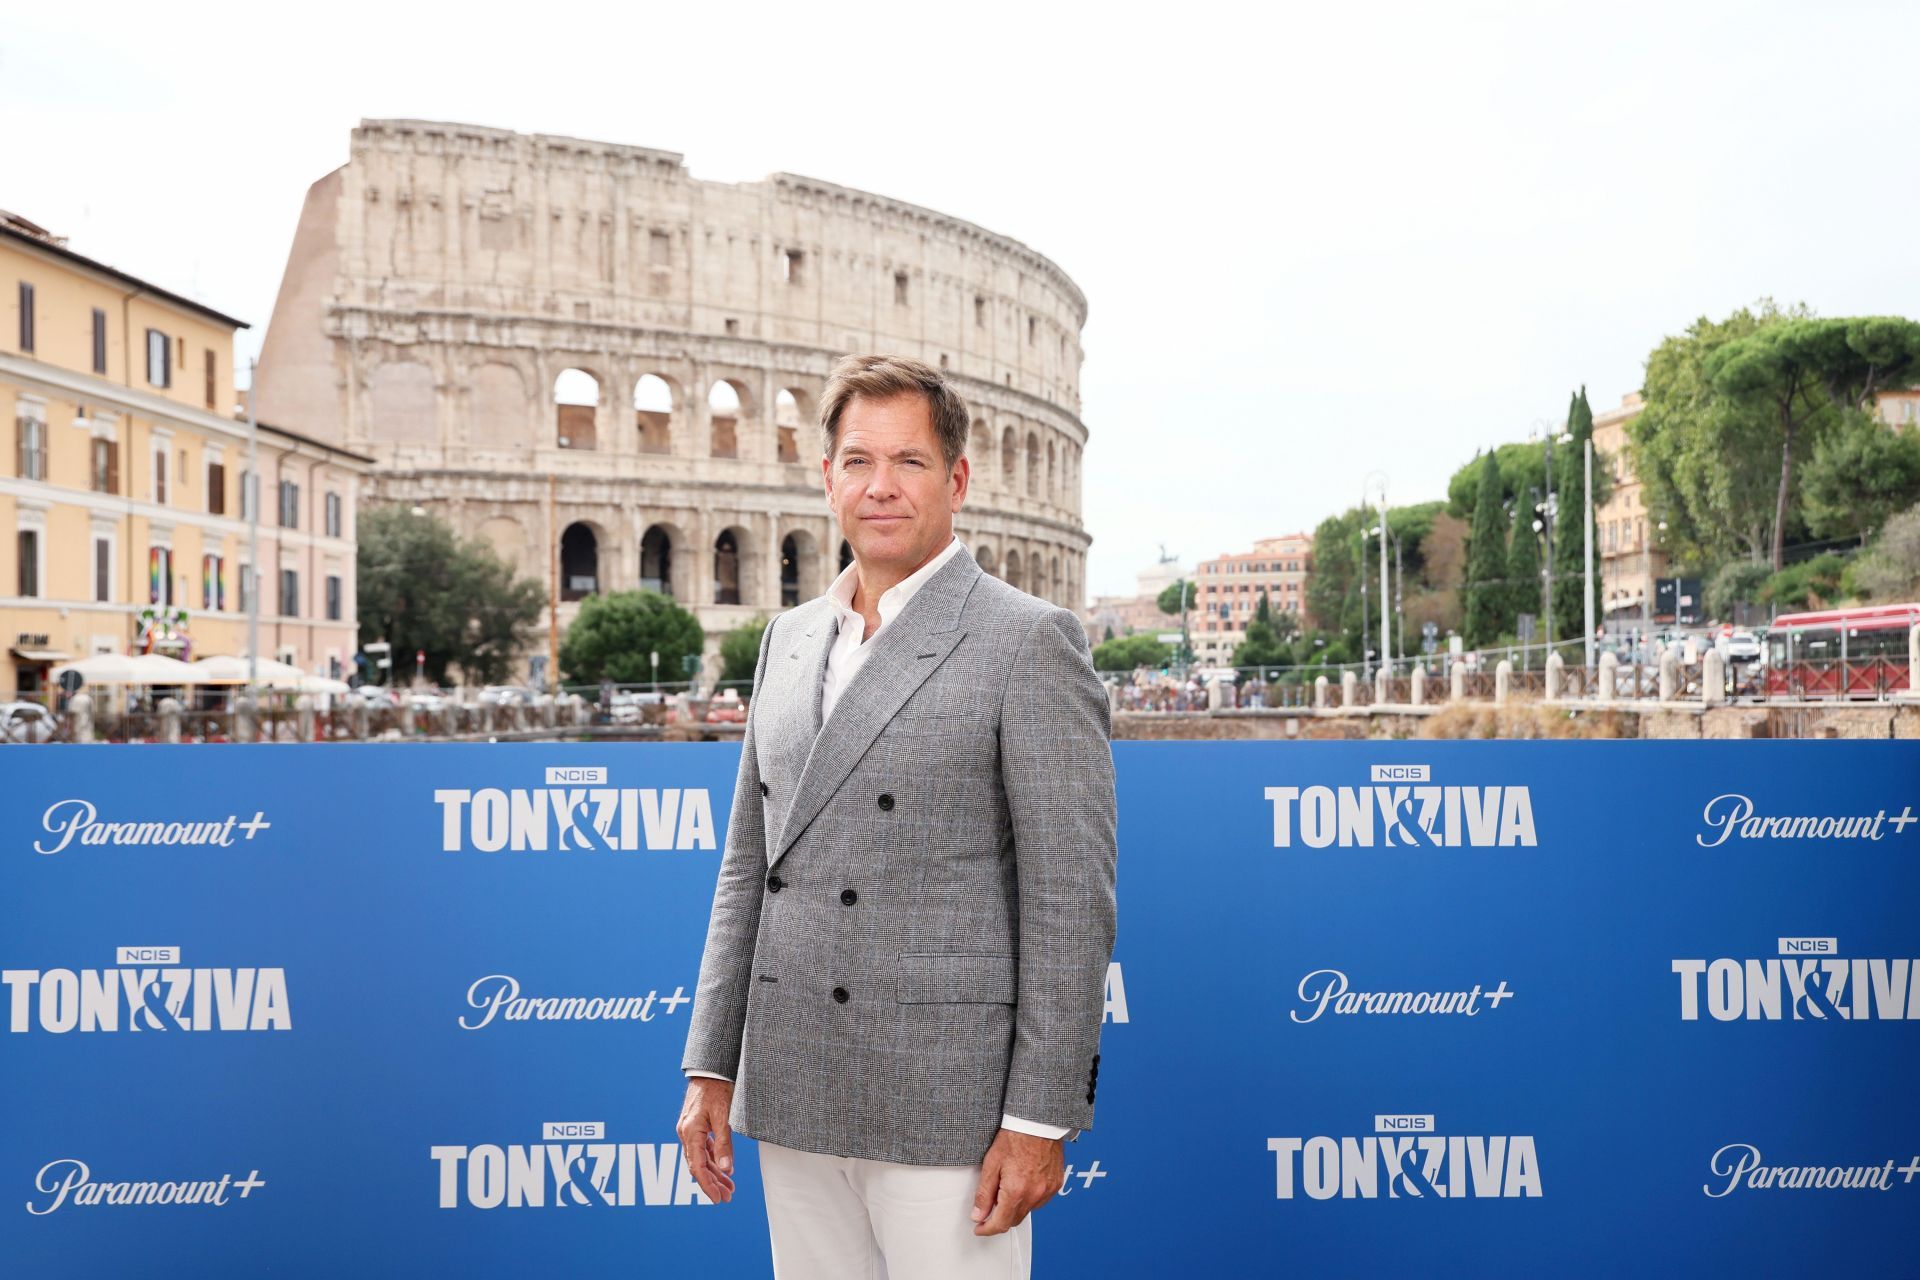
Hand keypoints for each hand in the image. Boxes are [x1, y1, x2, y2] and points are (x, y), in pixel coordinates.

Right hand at [676, 1078, 737, 1203]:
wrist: (710, 1068)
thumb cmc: (717, 1089)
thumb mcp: (723, 1117)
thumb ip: (724, 1144)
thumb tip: (728, 1170)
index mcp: (690, 1132)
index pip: (697, 1168)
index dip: (707, 1185)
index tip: (718, 1199)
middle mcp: (686, 1133)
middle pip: (698, 1166)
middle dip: (713, 1183)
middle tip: (727, 1197)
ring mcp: (690, 1129)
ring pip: (701, 1158)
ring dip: (715, 1173)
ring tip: (729, 1187)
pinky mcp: (696, 1125)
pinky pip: (703, 1148)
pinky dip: (713, 1159)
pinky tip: (724, 1168)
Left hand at [971, 1128, 1063, 1235]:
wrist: (1037, 1122)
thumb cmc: (1015, 1137)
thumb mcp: (991, 1164)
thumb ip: (984, 1193)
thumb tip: (978, 1214)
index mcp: (1016, 1191)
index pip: (1000, 1224)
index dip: (987, 1229)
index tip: (979, 1227)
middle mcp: (1035, 1194)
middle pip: (1014, 1220)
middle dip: (1000, 1219)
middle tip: (988, 1211)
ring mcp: (1047, 1190)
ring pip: (1028, 1211)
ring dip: (1015, 1208)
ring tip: (1006, 1190)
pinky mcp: (1055, 1184)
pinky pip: (1040, 1200)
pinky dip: (1029, 1198)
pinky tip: (1023, 1185)